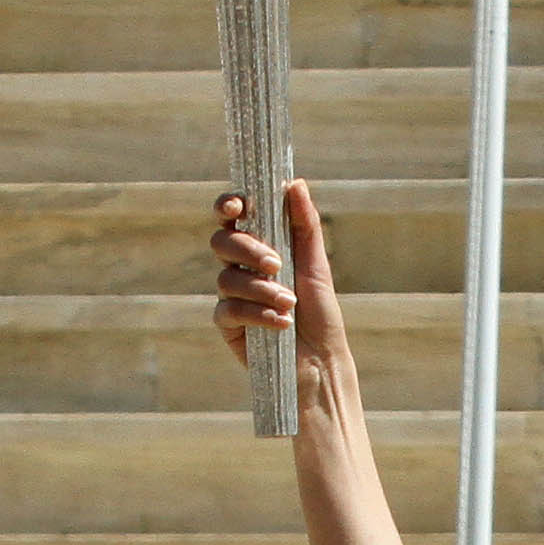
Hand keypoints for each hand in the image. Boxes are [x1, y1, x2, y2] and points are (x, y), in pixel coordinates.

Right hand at [209, 179, 345, 381]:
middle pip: (222, 242)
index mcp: (259, 248)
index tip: (238, 207)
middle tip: (277, 264)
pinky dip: (257, 314)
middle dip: (247, 249)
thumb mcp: (316, 264)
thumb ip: (305, 224)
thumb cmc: (319, 313)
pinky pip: (228, 310)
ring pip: (226, 278)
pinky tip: (280, 323)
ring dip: (261, 289)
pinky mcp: (228, 326)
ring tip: (289, 303)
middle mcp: (241, 269)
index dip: (228, 205)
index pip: (232, 218)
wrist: (321, 361)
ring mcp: (232, 296)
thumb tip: (294, 183)